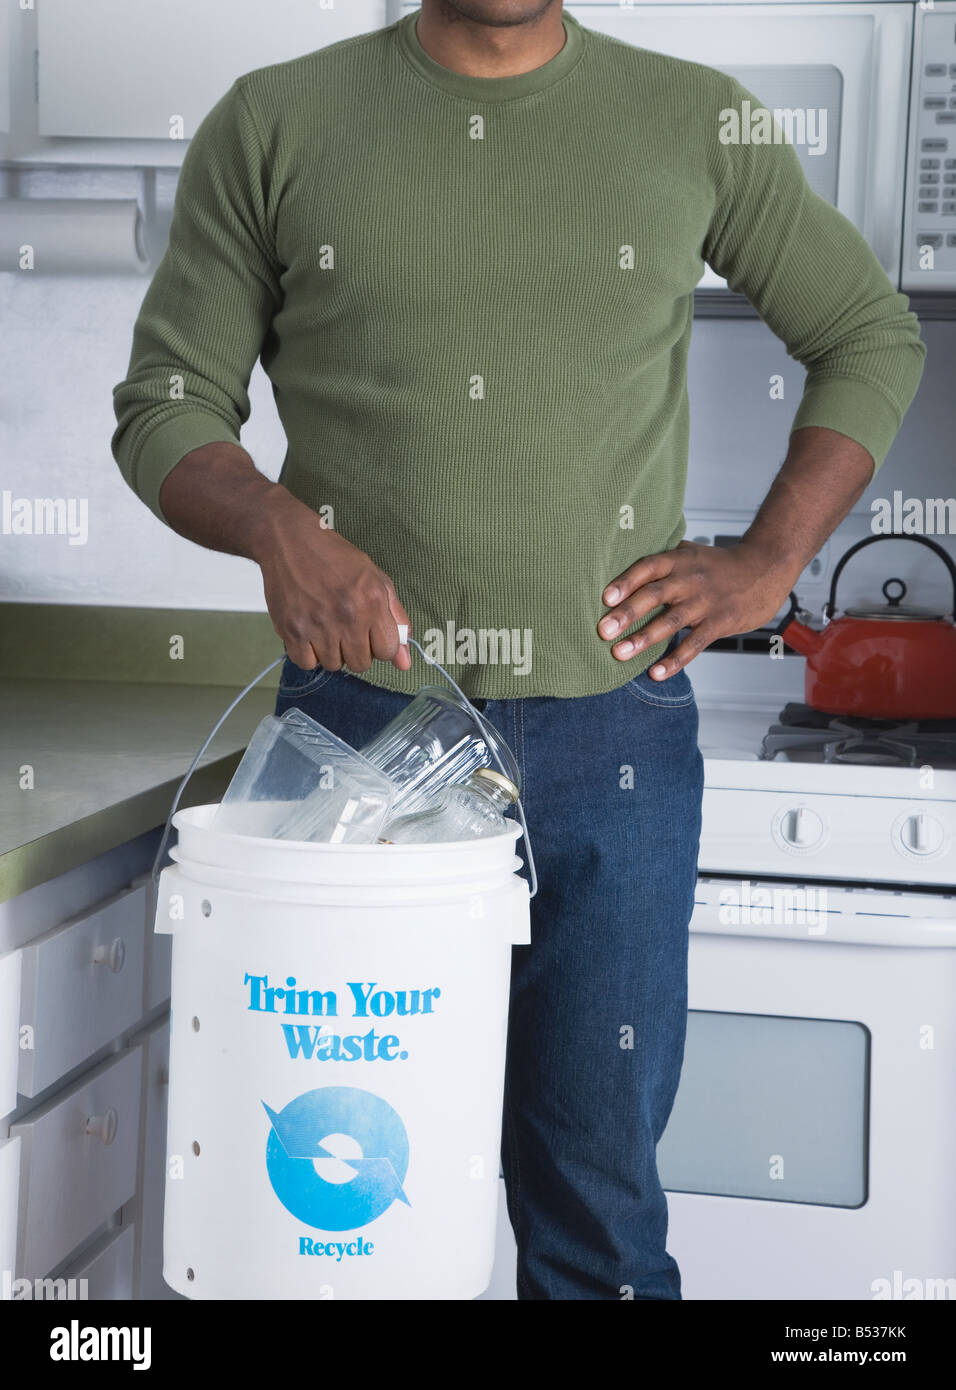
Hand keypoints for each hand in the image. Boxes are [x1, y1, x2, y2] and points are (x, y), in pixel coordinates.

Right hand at [251, 490, 411, 674]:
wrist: (290, 541)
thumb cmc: (336, 558)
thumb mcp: (377, 580)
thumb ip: (396, 620)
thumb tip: (405, 663)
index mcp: (373, 602)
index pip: (387, 651)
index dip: (380, 645)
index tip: (369, 632)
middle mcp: (347, 616)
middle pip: (361, 664)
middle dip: (357, 650)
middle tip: (345, 627)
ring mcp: (318, 625)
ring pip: (334, 665)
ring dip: (332, 652)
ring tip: (326, 627)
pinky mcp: (292, 630)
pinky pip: (306, 663)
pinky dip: (308, 654)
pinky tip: (310, 633)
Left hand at [598, 540, 793, 678]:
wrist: (766, 568)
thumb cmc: (722, 564)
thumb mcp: (691, 551)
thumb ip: (663, 560)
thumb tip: (625, 565)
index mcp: (679, 560)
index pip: (648, 567)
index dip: (626, 581)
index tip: (605, 598)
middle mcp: (689, 579)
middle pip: (654, 595)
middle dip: (627, 614)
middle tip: (603, 631)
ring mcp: (705, 601)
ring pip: (671, 621)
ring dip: (644, 638)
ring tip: (620, 653)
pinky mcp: (720, 622)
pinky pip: (695, 643)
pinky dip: (675, 659)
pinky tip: (656, 672)